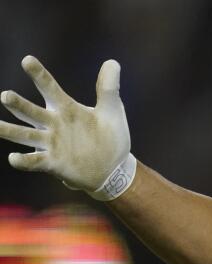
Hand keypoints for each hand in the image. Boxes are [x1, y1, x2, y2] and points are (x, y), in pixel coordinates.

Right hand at [0, 55, 134, 199]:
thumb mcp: (112, 111)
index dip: (39, 75)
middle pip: (31, 111)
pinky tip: (13, 158)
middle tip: (5, 96)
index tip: (27, 60)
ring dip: (10, 130)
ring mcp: (51, 143)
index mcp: (66, 109)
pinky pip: (34, 161)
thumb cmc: (110, 137)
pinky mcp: (53, 163)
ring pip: (25, 135)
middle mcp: (53, 124)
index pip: (49, 88)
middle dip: (18, 104)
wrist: (114, 168)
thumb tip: (112, 62)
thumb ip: (108, 89)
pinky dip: (23, 160)